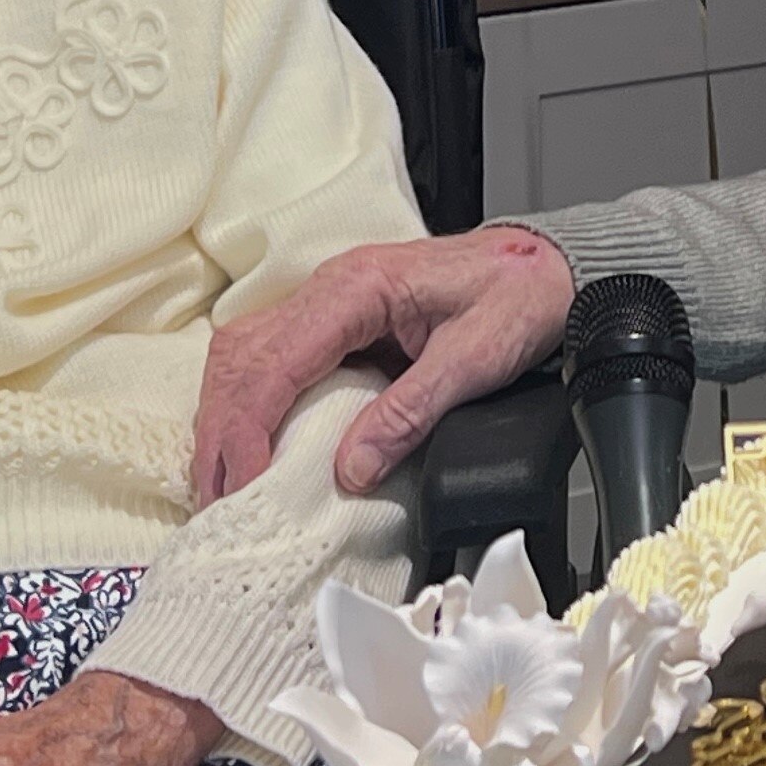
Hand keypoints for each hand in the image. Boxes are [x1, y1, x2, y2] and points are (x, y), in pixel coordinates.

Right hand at [192, 226, 576, 504]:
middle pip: (242, 358)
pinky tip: (247, 447)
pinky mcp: (337, 325)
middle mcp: (330, 288)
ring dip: (225, 419)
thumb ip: (410, 413)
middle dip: (221, 431)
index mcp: (358, 287)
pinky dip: (249, 406)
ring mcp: (328, 305)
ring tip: (220, 482)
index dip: (250, 426)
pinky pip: (271, 361)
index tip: (245, 481)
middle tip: (217, 496)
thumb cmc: (518, 296)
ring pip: (244, 357)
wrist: (548, 268)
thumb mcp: (474, 359)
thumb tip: (351, 470)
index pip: (275, 360)